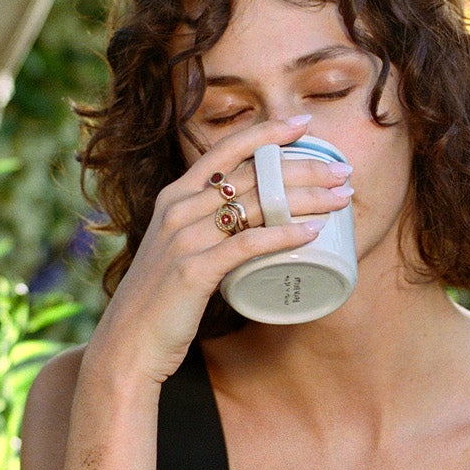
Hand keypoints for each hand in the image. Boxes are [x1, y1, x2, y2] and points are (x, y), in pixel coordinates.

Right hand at [86, 113, 354, 386]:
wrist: (127, 344)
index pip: (225, 150)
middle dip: (303, 168)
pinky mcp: (193, 271)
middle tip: (342, 172)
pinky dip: (284, 236)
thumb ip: (204, 231)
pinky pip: (248, 244)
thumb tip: (249, 225)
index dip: (266, 133)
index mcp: (173, 197)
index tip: (303, 125)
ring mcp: (184, 238)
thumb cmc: (160, 300)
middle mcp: (177, 210)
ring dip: (306, 198)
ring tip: (341, 198)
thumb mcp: (177, 250)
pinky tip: (311, 233)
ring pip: (256, 204)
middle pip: (251, 175)